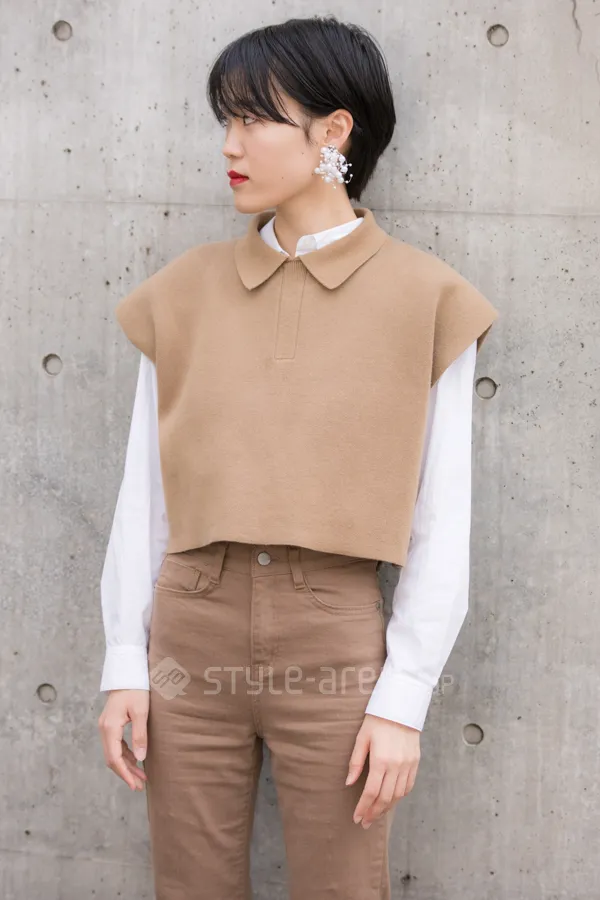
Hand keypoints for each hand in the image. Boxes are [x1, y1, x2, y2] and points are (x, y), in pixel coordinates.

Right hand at [98, 689, 149, 790]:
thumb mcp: (141, 712)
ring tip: (140, 777)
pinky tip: (135, 761)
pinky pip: (116, 745)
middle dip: (125, 773)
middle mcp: (104, 729)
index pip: (114, 758)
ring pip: (113, 753)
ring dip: (126, 765)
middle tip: (139, 786)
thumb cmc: (136, 689)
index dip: (124, 774)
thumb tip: (140, 759)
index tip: (134, 785)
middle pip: (112, 758)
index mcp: (109, 727)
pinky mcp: (110, 724)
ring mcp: (105, 726)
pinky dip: (125, 755)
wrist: (128, 672)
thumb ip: (140, 735)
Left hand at [346, 713, 419, 827]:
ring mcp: (408, 765)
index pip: (372, 792)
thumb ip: (355, 762)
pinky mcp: (416, 762)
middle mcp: (396, 765)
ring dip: (387, 808)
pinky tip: (391, 801)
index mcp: (381, 760)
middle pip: (386, 798)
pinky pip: (409, 786)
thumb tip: (349, 783)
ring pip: (398, 795)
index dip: (364, 807)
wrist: (401, 707)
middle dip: (374, 813)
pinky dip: (400, 797)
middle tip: (365, 822)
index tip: (357, 818)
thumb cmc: (377, 720)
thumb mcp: (361, 738)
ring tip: (376, 814)